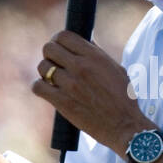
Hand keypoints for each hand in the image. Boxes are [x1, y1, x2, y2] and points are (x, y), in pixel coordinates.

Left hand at [32, 31, 147, 153]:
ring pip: (43, 67)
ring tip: (53, 78)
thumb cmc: (124, 98)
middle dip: (50, 54)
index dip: (58, 39)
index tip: (59, 46)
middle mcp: (80, 67)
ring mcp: (70, 84)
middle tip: (55, 62)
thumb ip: (99, 54)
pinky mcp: (62, 102)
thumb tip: (86, 41)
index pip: (64, 36)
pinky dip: (40, 87)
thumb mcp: (116, 69)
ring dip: (45, 71)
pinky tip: (48, 90)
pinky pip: (38, 87)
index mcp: (94, 56)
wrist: (124, 125)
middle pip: (49, 48)